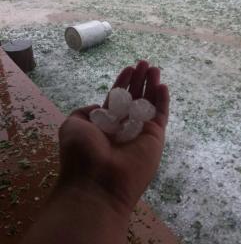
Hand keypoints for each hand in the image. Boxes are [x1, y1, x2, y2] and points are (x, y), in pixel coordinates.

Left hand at [58, 60, 168, 216]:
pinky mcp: (155, 137)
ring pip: (149, 103)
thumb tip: (99, 107)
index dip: (123, 82)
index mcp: (105, 124)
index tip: (129, 67)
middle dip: (140, 79)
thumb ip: (85, 111)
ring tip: (154, 68)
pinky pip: (161, 115)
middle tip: (145, 63)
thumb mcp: (73, 125)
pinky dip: (163, 100)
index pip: (118, 98)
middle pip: (135, 97)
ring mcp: (140, 131)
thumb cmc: (81, 153)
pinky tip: (162, 85)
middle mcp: (124, 126)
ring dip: (152, 84)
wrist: (97, 181)